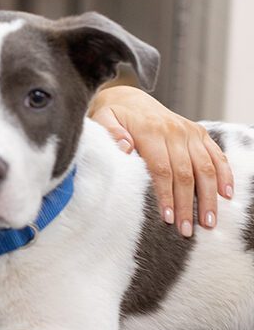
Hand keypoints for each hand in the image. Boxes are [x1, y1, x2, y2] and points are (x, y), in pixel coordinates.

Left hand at [89, 85, 233, 236]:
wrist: (128, 99)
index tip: (167, 218)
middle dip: (187, 205)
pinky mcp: (200, 133)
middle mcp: (174, 130)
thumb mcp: (102, 120)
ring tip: (208, 222)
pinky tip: (226, 196)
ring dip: (209, 197)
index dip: (166, 195)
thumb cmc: (113, 116)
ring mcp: (189, 132)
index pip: (161, 169)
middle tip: (186, 230)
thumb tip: (126, 148)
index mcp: (150, 130)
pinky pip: (217, 156)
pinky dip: (225, 175)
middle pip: (185, 174)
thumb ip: (110, 133)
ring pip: (205, 168)